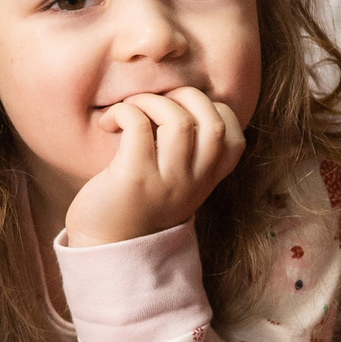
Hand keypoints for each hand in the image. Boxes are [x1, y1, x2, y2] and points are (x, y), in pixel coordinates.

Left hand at [62, 87, 244, 245]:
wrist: (106, 245)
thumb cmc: (137, 202)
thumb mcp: (176, 183)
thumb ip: (188, 153)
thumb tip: (177, 99)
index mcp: (206, 180)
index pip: (234, 136)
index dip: (213, 109)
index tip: (181, 110)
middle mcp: (193, 181)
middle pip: (213, 121)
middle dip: (185, 96)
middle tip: (155, 102)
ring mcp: (166, 181)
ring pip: (177, 120)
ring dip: (150, 101)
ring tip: (129, 109)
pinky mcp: (134, 178)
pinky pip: (137, 125)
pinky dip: (123, 111)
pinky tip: (109, 123)